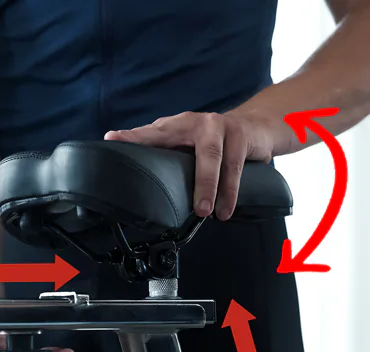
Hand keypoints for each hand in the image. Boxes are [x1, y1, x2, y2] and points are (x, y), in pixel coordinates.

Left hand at [104, 111, 291, 220]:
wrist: (257, 126)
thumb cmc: (217, 141)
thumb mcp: (190, 144)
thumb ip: (171, 157)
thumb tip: (145, 185)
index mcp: (178, 125)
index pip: (151, 132)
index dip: (132, 136)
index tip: (111, 139)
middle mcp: (196, 121)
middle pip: (180, 142)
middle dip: (165, 164)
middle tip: (164, 191)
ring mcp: (220, 126)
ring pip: (212, 158)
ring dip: (209, 188)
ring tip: (205, 212)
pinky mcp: (241, 135)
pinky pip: (234, 166)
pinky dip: (230, 191)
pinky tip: (226, 208)